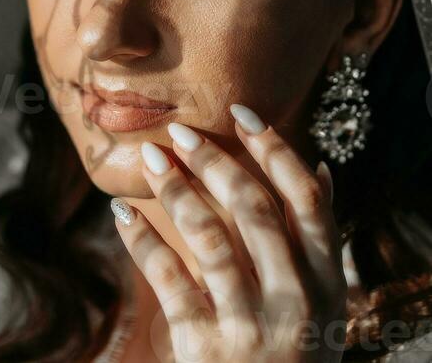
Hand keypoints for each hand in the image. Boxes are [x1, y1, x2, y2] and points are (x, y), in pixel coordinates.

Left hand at [112, 107, 347, 362]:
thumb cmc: (292, 353)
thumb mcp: (322, 305)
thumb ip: (320, 242)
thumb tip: (322, 168)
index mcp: (328, 284)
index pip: (308, 201)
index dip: (275, 150)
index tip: (243, 112)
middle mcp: (296, 303)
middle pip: (256, 211)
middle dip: (216, 161)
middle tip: (181, 130)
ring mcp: (251, 328)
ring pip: (210, 238)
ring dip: (176, 189)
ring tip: (150, 156)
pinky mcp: (206, 349)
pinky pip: (169, 281)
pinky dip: (143, 241)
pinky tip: (122, 213)